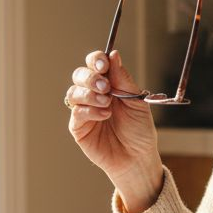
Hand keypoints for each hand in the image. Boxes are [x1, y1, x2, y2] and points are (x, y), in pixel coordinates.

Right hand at [66, 50, 163, 212]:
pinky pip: (76, 112)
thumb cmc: (139, 130)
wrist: (138, 157)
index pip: (95, 64)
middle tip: (106, 87)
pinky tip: (104, 115)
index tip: (103, 63)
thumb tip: (114, 54)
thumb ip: (123, 79)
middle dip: (91, 77)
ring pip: (74, 91)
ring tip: (107, 104)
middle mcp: (94, 94)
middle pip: (80, 74)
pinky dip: (89, 110)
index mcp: (109, 84)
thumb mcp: (137, 101)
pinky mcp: (78, 127)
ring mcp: (85, 110)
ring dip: (90, 94)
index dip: (96, 59)